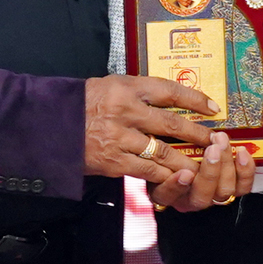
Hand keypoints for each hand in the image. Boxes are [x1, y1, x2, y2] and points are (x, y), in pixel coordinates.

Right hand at [84, 75, 220, 184]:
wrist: (47, 125)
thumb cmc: (79, 104)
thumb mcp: (107, 85)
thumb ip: (136, 92)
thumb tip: (167, 99)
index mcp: (125, 88)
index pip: (169, 91)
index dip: (194, 99)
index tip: (212, 107)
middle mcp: (125, 111)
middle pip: (172, 123)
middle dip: (197, 134)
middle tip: (215, 140)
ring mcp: (119, 138)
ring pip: (164, 152)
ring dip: (187, 160)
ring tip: (202, 165)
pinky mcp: (113, 161)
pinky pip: (147, 170)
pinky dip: (164, 175)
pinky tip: (177, 178)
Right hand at [154, 132, 256, 209]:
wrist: (187, 153)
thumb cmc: (167, 151)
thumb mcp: (157, 148)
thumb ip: (155, 145)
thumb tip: (158, 128)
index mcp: (165, 193)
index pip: (167, 194)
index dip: (176, 186)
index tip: (184, 172)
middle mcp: (189, 199)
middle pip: (201, 196)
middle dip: (210, 171)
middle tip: (213, 147)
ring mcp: (213, 196)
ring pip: (224, 191)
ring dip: (227, 164)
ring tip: (223, 141)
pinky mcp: (232, 190)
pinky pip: (243, 187)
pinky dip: (245, 170)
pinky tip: (241, 151)